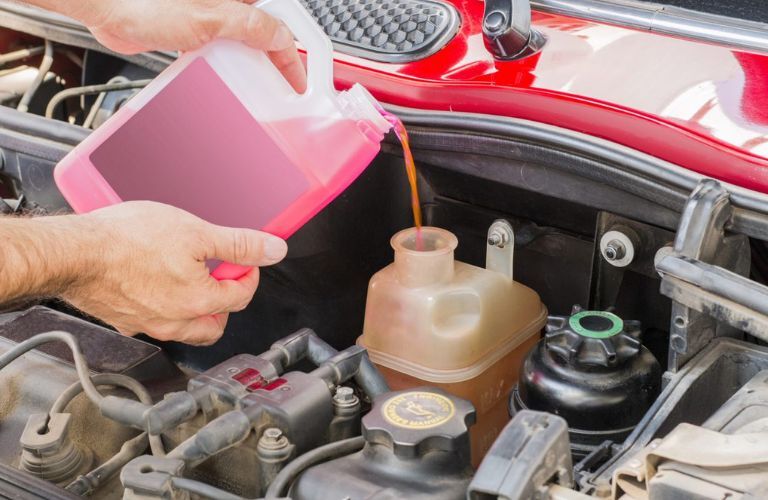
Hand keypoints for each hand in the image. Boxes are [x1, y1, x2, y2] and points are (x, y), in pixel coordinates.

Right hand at [62, 201, 287, 344]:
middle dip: (227, 301)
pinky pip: (156, 322)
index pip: (242, 295)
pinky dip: (167, 308)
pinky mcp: (124, 320)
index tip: (243, 259)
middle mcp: (175, 322)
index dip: (248, 272)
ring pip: (187, 328)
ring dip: (199, 309)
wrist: (76, 252)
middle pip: (217, 323)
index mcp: (200, 302)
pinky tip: (159, 283)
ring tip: (193, 279)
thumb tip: (272, 249)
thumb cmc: (128, 241)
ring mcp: (147, 324)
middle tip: (221, 275)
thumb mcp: (197, 232)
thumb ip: (239, 244)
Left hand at [69, 0, 306, 91]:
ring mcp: (210, 15)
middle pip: (265, 32)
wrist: (109, 6)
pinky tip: (222, 76)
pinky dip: (225, 65)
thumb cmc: (148, 2)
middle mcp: (227, 2)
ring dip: (249, 65)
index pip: (280, 23)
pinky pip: (220, 49)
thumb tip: (282, 38)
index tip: (298, 79)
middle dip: (274, 59)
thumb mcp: (212, 18)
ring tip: (254, 85)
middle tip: (282, 84)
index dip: (293, 54)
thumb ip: (253, 27)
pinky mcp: (193, 29)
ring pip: (243, 43)